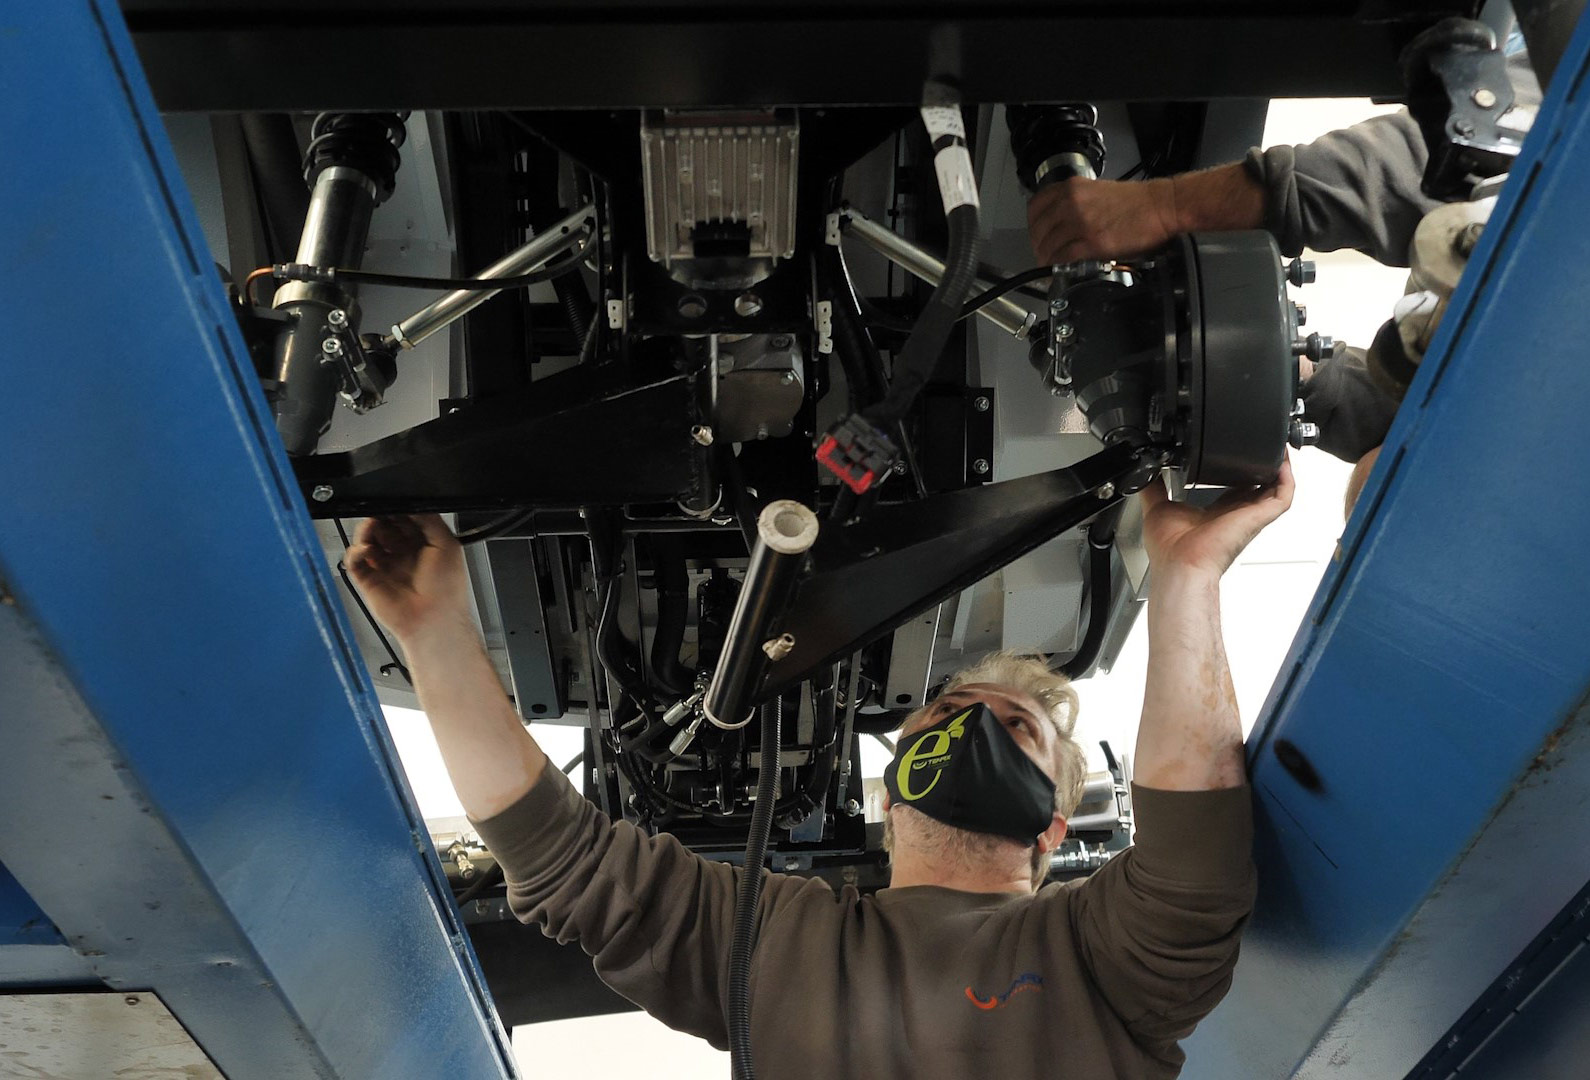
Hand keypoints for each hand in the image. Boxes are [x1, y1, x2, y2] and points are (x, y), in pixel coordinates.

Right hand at [345, 514, 471, 643]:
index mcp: (423, 545)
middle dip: (380, 516)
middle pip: (384, 526)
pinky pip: (355, 561)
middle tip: (379, 512)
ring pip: (367, 540)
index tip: (393, 501)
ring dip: (366, 529)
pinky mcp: (369, 580)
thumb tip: (414, 504)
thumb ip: (430, 521)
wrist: (434, 619)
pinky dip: (355, 551)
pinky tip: (365, 548)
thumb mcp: (448, 545)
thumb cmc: (446, 590)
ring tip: (371, 526)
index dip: (398, 509)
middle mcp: (403, 554)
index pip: (404, 519)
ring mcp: (385, 566)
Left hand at [1027, 177, 1178, 264]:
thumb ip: (1074, 204)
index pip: (1036, 206)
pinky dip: (1058, 267)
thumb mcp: (1097, 192)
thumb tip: (1060, 225)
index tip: (1037, 235)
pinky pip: (1063, 258)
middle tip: (1044, 255)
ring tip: (1052, 266)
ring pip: (1048, 246)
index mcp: (1072, 188)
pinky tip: (1061, 270)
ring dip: (1047, 259)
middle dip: (1038, 246)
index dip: (1033, 225)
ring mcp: (1080, 223)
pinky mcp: (1091, 242)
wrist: (1161, 207)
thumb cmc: (1136, 202)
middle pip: (1039, 230)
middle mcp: (1071, 203)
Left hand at [1138, 456, 1294, 578]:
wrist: (1180, 564)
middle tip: (1262, 446)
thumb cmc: (1170, 549)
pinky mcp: (1258, 517)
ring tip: (1277, 447)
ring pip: (1274, 490)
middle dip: (1259, 468)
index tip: (1235, 455)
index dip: (1235, 473)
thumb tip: (1146, 470)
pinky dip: (1287, 479)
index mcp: (1212, 514)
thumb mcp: (1156, 507)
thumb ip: (1154, 487)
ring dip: (1278, 469)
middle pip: (1254, 488)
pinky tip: (1283, 461)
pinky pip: (1283, 496)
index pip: (1230, 490)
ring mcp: (1248, 517)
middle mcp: (1233, 516)